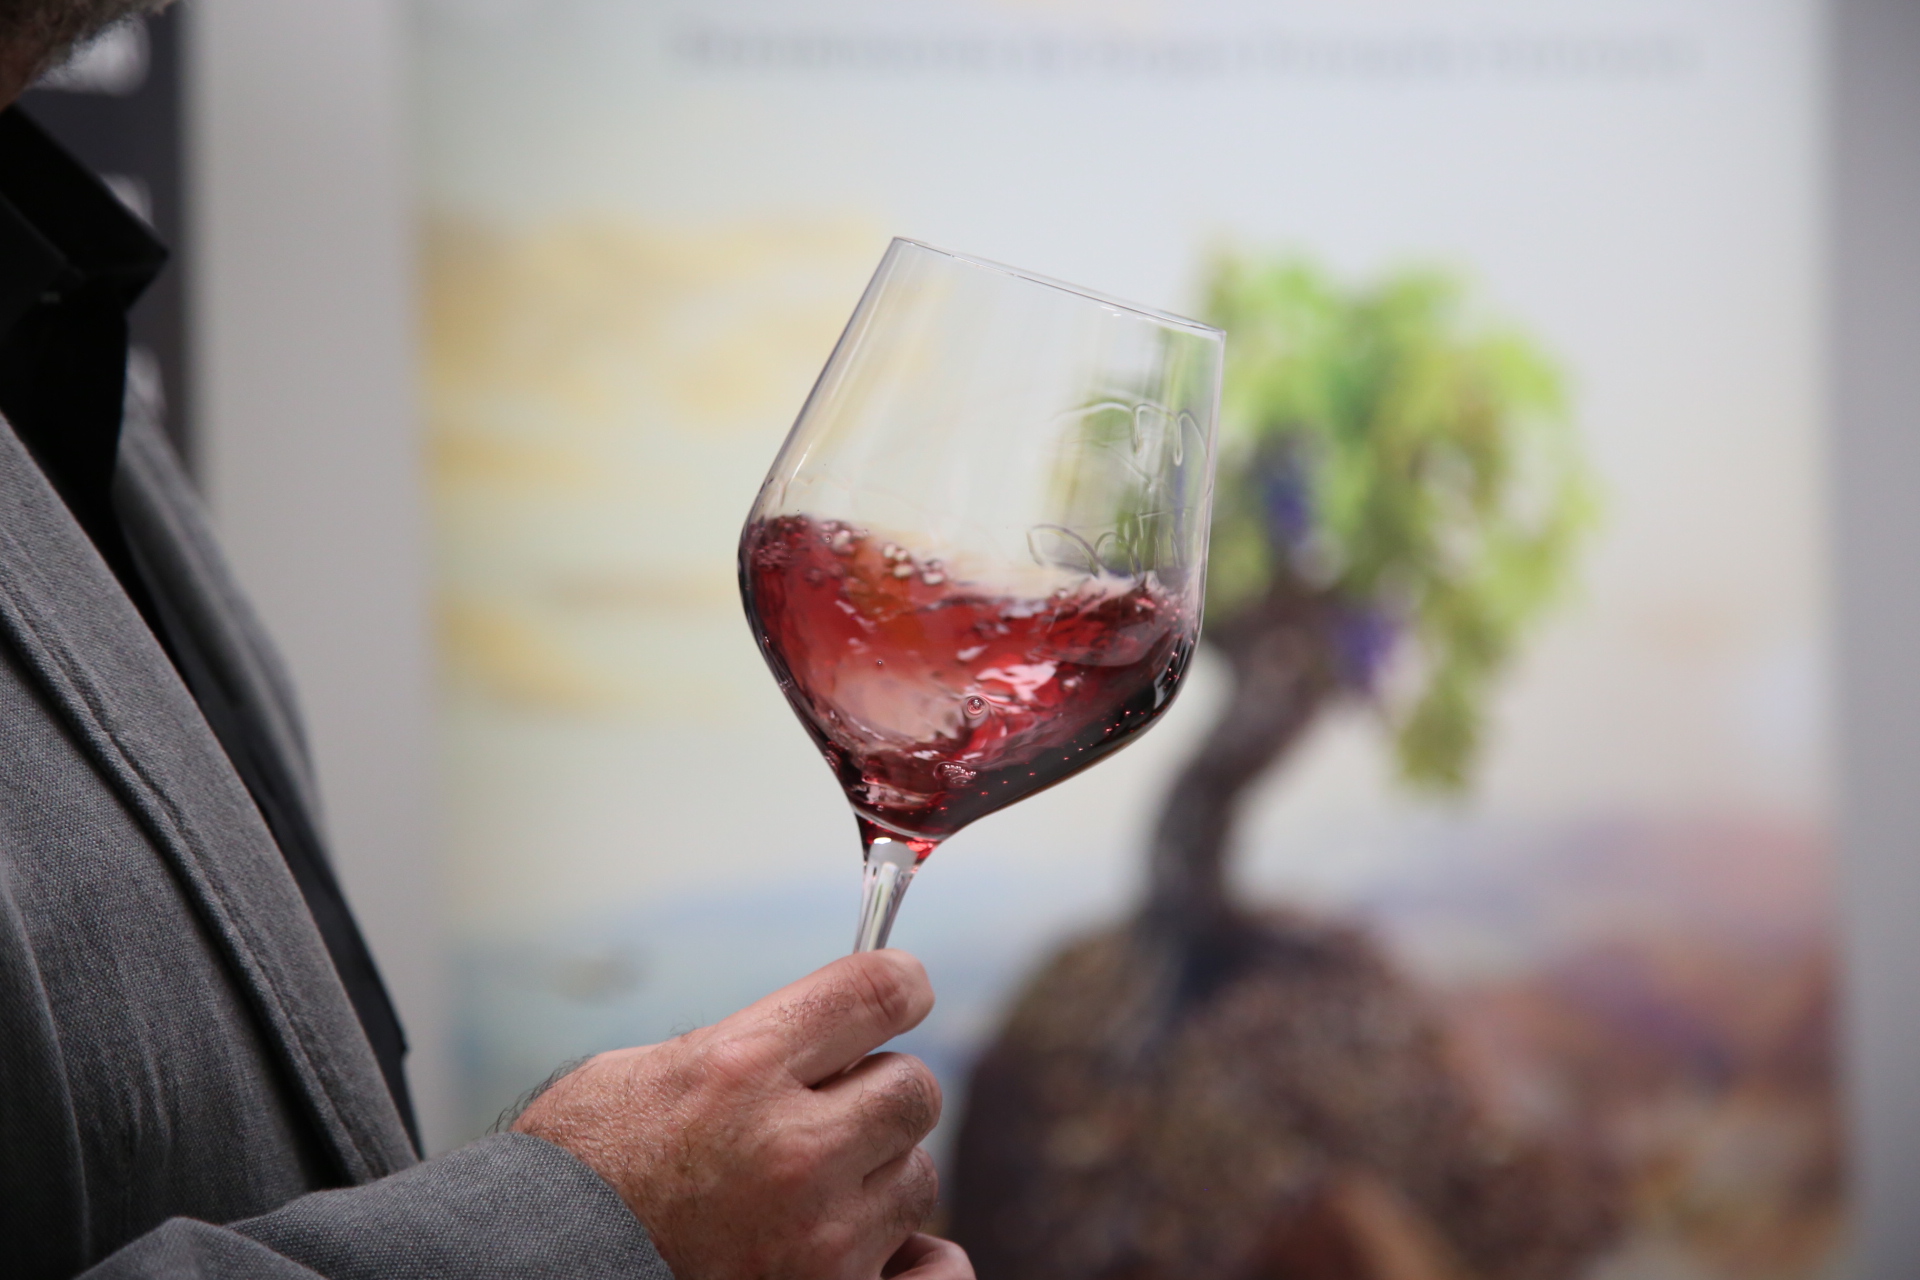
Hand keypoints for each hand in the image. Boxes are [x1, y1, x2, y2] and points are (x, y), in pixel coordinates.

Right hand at [513, 950, 972, 1279]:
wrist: (532, 1270)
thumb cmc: (578, 1177)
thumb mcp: (646, 1075)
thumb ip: (750, 1048)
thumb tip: (827, 1033)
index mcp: (741, 1068)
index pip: (879, 993)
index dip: (900, 986)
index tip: (902, 993)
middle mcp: (792, 1148)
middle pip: (913, 1087)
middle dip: (876, 1094)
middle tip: (825, 1114)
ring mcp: (817, 1235)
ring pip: (915, 1175)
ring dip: (875, 1177)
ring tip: (801, 1193)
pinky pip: (926, 1263)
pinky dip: (894, 1252)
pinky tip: (854, 1240)